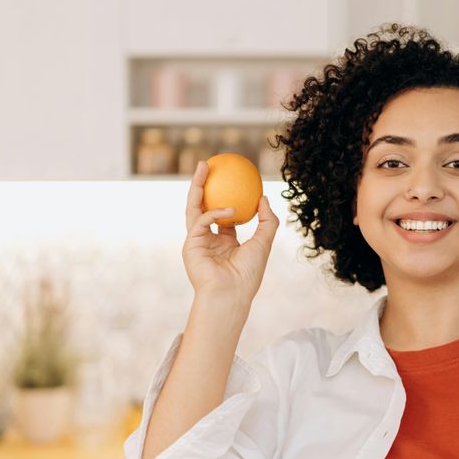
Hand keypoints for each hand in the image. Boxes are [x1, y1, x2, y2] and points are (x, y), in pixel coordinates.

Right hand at [181, 161, 279, 300]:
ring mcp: (197, 241)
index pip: (223, 215)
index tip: (232, 179)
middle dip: (203, 184)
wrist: (232, 294)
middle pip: (203, 206)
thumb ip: (267, 221)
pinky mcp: (190, 244)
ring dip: (197, 186)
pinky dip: (216, 213)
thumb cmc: (249, 274)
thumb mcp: (264, 243)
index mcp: (224, 242)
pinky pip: (201, 220)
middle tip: (208, 164)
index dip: (226, 197)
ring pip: (194, 208)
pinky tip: (230, 209)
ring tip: (202, 166)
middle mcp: (209, 240)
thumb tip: (264, 198)